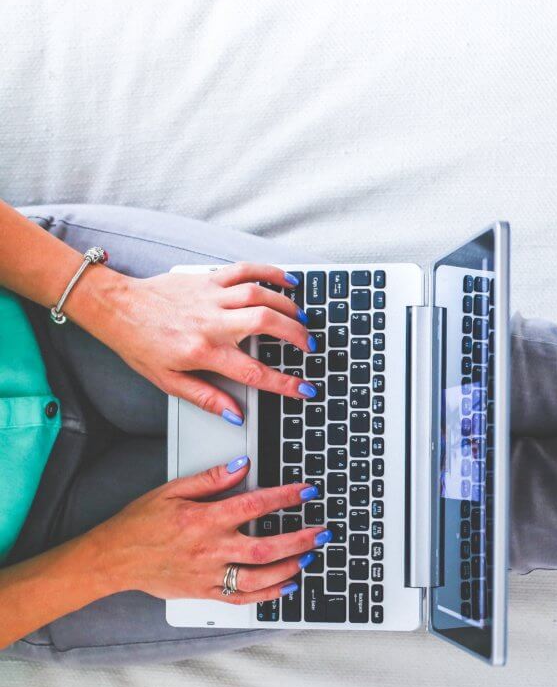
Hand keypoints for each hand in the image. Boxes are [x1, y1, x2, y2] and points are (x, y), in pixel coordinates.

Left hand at [77, 262, 316, 422]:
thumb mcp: (169, 382)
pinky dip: (271, 273)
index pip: (254, 372)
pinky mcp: (208, 278)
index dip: (285, 383)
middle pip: (267, 322)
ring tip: (303, 319)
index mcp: (204, 352)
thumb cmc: (140, 345)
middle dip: (297, 335)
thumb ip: (206, 399)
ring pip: (261, 294)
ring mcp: (212, 296)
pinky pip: (246, 271)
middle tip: (311, 346)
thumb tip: (234, 415)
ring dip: (289, 306)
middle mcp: (211, 322)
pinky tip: (288, 282)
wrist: (116, 308)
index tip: (305, 389)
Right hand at [81, 456, 328, 604]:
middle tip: (323, 532)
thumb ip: (210, 479)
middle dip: (300, 540)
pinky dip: (269, 594)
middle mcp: (209, 550)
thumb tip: (242, 465)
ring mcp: (208, 575)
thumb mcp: (172, 490)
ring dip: (289, 567)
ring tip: (310, 556)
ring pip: (259, 577)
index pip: (254, 505)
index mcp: (203, 520)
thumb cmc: (139, 523)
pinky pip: (243, 598)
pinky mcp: (205, 592)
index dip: (285, 497)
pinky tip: (288, 585)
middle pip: (266, 547)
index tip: (307, 491)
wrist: (112, 559)